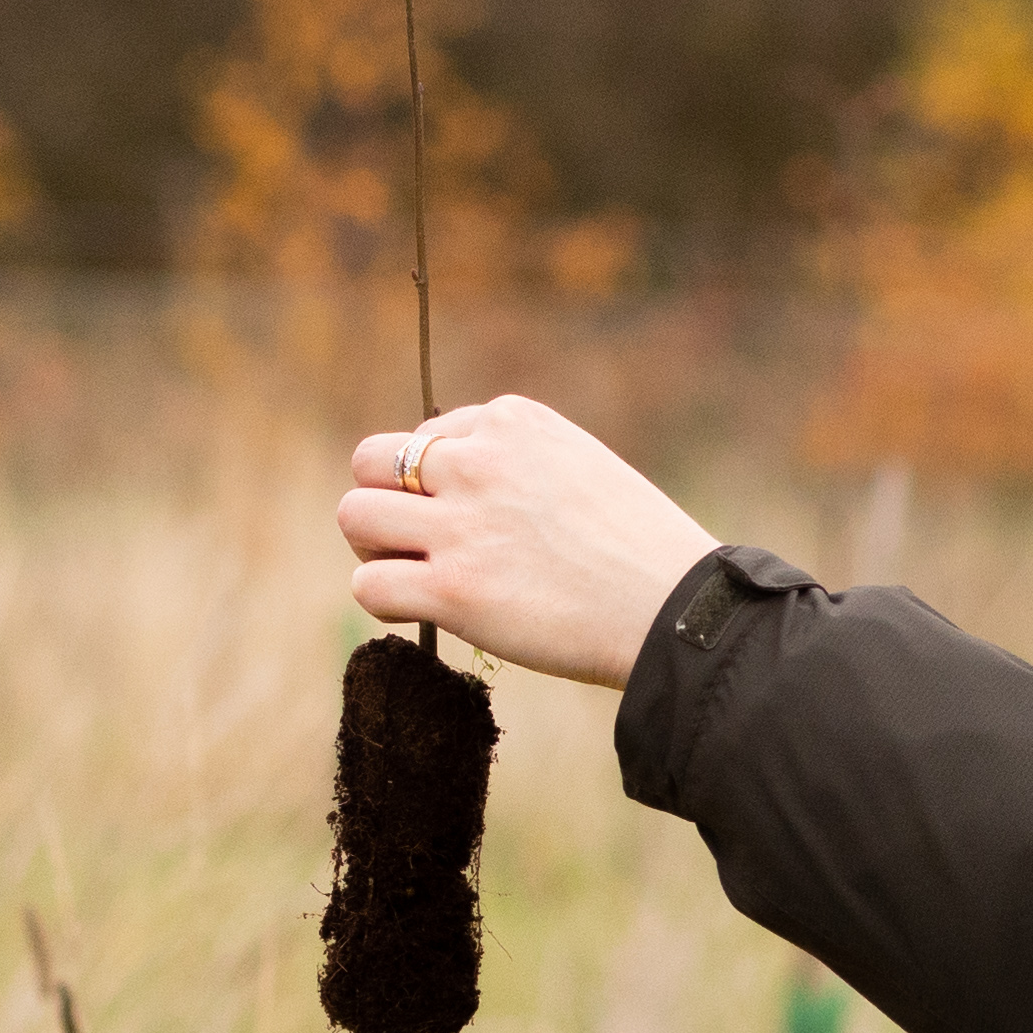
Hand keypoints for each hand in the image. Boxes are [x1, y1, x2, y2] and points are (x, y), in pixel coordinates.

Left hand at [338, 397, 722, 687]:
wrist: (677, 611)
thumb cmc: (640, 551)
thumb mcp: (580, 466)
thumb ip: (516, 462)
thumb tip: (452, 483)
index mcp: (513, 421)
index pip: (428, 435)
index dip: (437, 482)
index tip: (473, 518)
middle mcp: (478, 461)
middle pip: (371, 461)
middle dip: (384, 500)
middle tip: (415, 541)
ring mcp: (460, 525)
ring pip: (355, 515)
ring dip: (374, 548)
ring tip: (412, 574)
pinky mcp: (452, 589)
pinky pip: (369, 584)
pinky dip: (385, 600)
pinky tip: (422, 611)